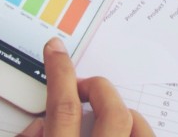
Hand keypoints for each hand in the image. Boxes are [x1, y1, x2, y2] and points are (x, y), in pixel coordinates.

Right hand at [20, 37, 154, 136]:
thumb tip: (38, 125)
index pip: (65, 110)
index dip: (60, 74)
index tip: (55, 49)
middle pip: (112, 111)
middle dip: (98, 90)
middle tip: (80, 89)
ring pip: (138, 125)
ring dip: (121, 111)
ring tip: (103, 115)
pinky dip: (139, 129)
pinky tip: (126, 131)